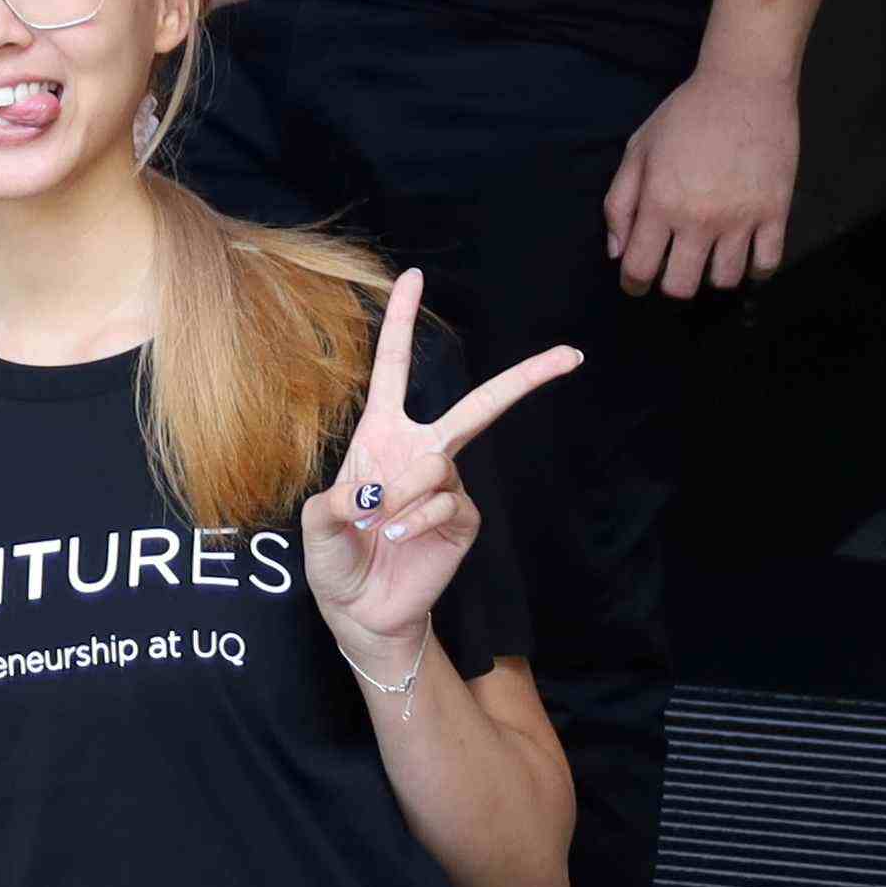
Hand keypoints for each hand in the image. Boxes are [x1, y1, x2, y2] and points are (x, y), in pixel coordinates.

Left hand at [296, 267, 578, 677]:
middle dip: (525, 378)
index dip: (402, 322)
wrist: (361, 610)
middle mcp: (422, 450)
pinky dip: (415, 519)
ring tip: (379, 525)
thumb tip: (376, 488)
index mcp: (381, 434)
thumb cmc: (335, 558)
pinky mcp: (465, 519)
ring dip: (399, 496)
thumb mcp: (316, 525)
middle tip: (569, 354)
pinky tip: (400, 539)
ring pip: (437, 465)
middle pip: (479, 405)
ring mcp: (448, 484)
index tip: (414, 276)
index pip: (395, 368)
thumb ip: (334, 502)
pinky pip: (445, 502)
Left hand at [606, 60, 798, 297]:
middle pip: (681, 286)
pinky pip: (767, 263)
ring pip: (725, 279)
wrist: (743, 87)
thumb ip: (619, 203)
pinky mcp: (776, 212)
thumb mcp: (638, 150)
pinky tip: (743, 254)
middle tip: (671, 268)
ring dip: (711, 275)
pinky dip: (754, 269)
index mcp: (660, 203)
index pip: (639, 268)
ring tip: (708, 256)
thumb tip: (617, 252)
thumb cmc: (685, 115)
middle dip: (670, 284)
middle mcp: (699, 218)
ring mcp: (741, 218)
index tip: (635, 283)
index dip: (632, 283)